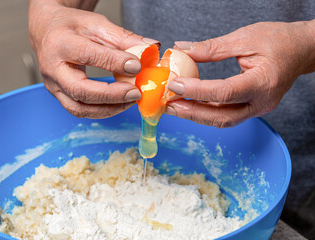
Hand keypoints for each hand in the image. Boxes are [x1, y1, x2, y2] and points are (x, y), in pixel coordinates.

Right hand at [29, 0, 158, 117]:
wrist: (47, 30)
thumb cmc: (70, 26)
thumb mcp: (96, 24)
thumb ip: (124, 37)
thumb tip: (151, 48)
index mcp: (60, 43)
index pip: (88, 55)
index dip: (114, 63)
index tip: (137, 66)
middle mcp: (52, 68)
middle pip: (80, 91)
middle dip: (111, 95)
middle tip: (135, 93)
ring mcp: (53, 85)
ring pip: (79, 108)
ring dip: (108, 109)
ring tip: (130, 100)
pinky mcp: (59, 95)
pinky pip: (80, 110)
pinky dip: (101, 111)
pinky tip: (118, 104)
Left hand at [165, 21, 314, 127]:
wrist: (302, 50)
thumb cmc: (280, 40)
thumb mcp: (245, 38)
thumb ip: (212, 48)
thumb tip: (182, 50)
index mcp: (264, 82)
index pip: (224, 93)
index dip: (196, 91)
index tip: (174, 85)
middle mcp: (262, 102)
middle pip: (221, 116)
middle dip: (191, 113)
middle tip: (168, 105)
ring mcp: (258, 108)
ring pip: (222, 120)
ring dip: (196, 115)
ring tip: (174, 106)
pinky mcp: (252, 108)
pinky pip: (226, 114)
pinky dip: (206, 111)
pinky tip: (190, 104)